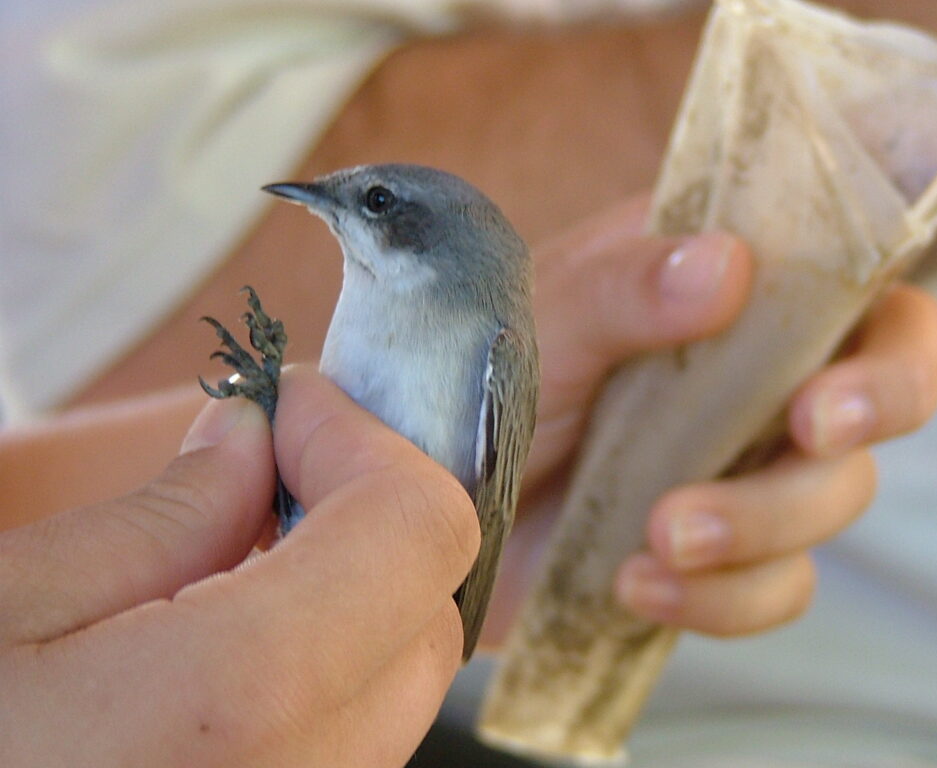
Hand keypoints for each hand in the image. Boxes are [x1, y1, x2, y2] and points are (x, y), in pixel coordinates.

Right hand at [0, 367, 478, 767]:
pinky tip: (234, 637)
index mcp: (239, 705)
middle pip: (427, 608)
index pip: (417, 532)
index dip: (367, 444)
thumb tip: (251, 442)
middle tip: (275, 462)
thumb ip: (159, 518)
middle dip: (370, 513)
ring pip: (402, 683)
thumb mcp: (5, 613)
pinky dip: (331, 664)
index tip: (295, 409)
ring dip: (356, 589)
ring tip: (243, 547)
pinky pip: (356, 743)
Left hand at [482, 157, 936, 643]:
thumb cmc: (464, 382)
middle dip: (878, 399)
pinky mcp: (717, 551)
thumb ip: (620, 290)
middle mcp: (748, 363)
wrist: (418, 496)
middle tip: (813, 427)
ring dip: (764, 522)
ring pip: (836, 494)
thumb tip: (732, 266)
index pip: (854, 229)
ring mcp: (740, 460)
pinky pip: (776, 585)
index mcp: (718, 276)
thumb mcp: (532, 323)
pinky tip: (638, 581)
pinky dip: (722, 596)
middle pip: (893, 369)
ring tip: (664, 532)